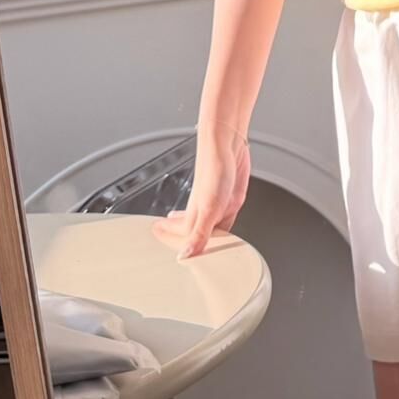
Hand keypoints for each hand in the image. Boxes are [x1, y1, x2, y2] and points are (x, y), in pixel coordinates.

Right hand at [151, 124, 250, 259]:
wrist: (227, 143)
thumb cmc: (215, 169)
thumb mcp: (208, 209)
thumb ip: (199, 234)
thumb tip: (186, 255)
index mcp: (196, 216)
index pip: (184, 237)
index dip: (175, 243)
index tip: (164, 249)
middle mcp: (206, 210)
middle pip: (194, 230)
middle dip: (184, 238)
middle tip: (176, 246)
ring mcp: (219, 202)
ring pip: (210, 223)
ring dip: (202, 230)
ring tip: (195, 236)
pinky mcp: (234, 194)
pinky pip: (226, 213)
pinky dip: (222, 220)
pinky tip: (222, 217)